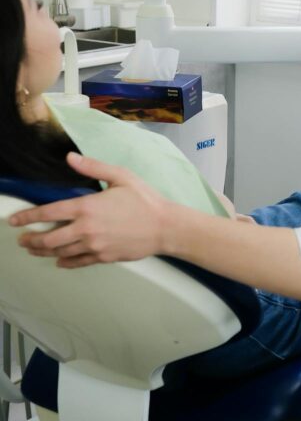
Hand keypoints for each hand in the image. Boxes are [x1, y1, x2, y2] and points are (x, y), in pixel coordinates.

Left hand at [8, 153, 169, 267]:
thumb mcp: (120, 176)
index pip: (48, 212)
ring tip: (33, 250)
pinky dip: (64, 262)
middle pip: (48, 239)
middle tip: (22, 239)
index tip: (14, 220)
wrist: (165, 227)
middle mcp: (86, 229)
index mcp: (87, 207)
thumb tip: (70, 158)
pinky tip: (59, 261)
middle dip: (30, 240)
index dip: (27, 217)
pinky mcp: (103, 257)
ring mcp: (94, 246)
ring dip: (42, 252)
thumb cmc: (145, 200)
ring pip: (59, 252)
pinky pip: (77, 262)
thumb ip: (92, 167)